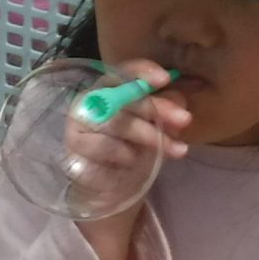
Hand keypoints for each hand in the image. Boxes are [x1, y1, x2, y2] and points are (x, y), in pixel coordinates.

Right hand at [72, 61, 189, 259]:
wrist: (109, 188)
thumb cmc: (133, 150)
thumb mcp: (157, 130)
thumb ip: (167, 112)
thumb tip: (182, 100)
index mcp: (111, 89)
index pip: (123, 71)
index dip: (143, 71)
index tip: (165, 79)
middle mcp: (90, 100)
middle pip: (124, 97)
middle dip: (158, 108)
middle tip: (185, 121)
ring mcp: (78, 123)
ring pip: (116, 122)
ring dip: (150, 136)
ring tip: (174, 151)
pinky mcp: (73, 147)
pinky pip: (102, 146)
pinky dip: (124, 153)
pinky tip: (134, 162)